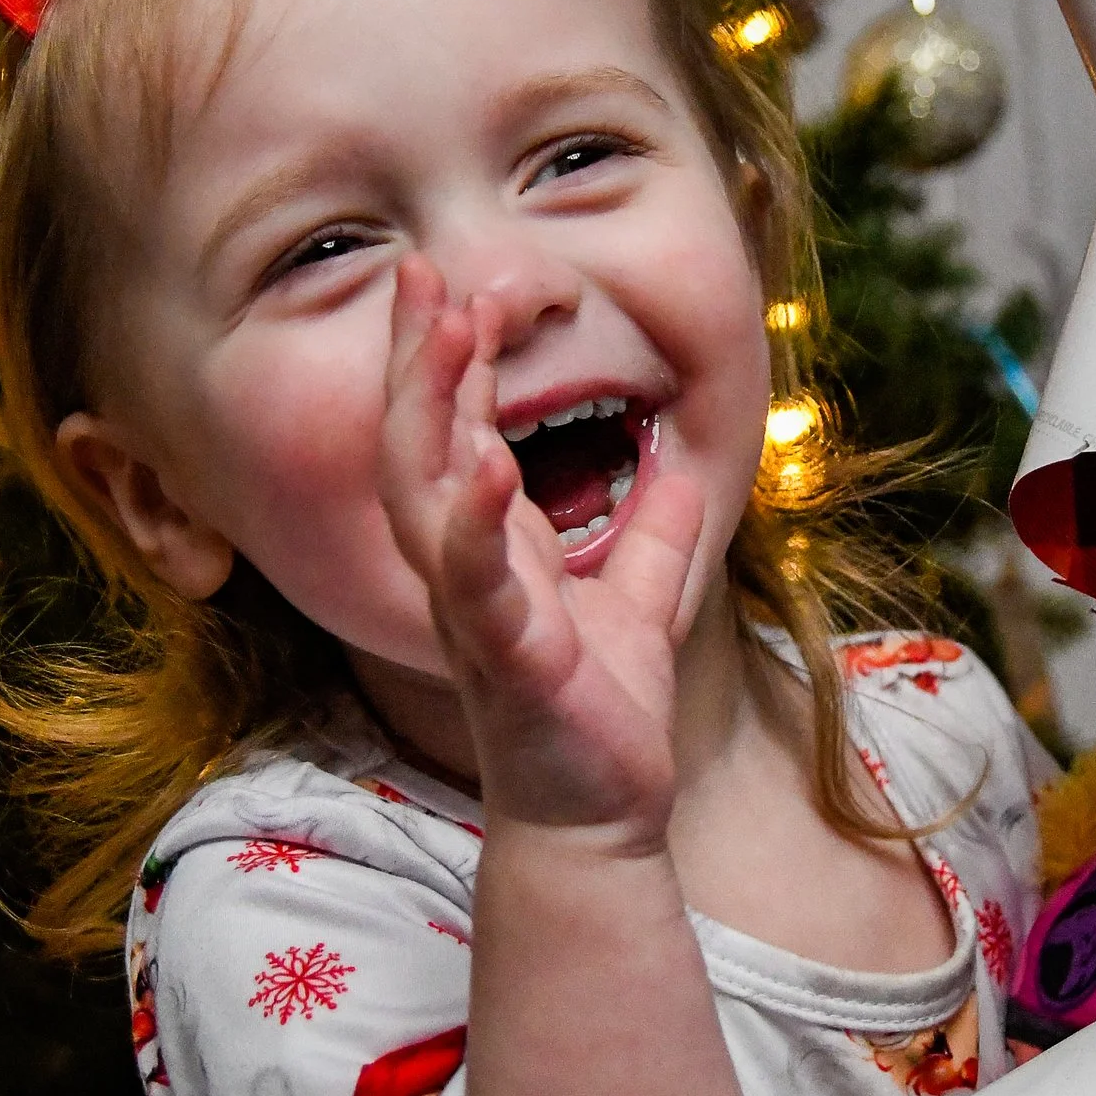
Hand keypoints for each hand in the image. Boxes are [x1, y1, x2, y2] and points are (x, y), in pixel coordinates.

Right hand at [378, 255, 705, 846]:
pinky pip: (475, 585)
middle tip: (427, 275)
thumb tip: (683, 468)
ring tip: (453, 332)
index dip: (444, 360)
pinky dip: (477, 523)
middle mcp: (461, 573)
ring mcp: (473, 614)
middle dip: (417, 358)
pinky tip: (491, 463)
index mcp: (489, 551)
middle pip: (412, 445)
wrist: (600, 820)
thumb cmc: (598, 720)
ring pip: (421, 497)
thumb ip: (656, 537)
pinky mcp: (504, 661)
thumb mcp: (641, 605)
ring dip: (430, 412)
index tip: (454, 284)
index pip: (448, 433)